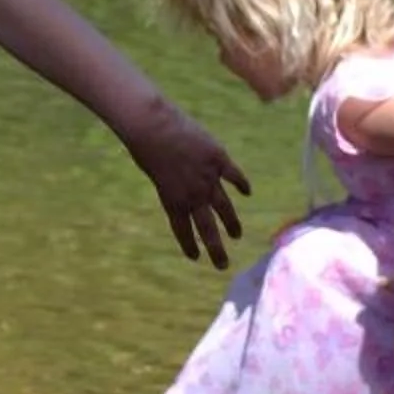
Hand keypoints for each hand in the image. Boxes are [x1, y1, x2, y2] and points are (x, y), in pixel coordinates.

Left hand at [123, 105, 249, 267]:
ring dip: (231, 224)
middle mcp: (192, 196)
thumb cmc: (146, 147)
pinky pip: (234, 176)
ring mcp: (208, 179)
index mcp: (172, 201)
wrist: (154, 128)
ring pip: (224, 208)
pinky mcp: (219, 160)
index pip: (183, 231)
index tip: (195, 258)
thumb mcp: (156, 173)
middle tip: (222, 265)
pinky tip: (247, 192)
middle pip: (207, 229)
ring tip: (236, 235)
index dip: (189, 245)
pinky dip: (241, 184)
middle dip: (216, 250)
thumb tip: (187, 186)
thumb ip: (173, 184)